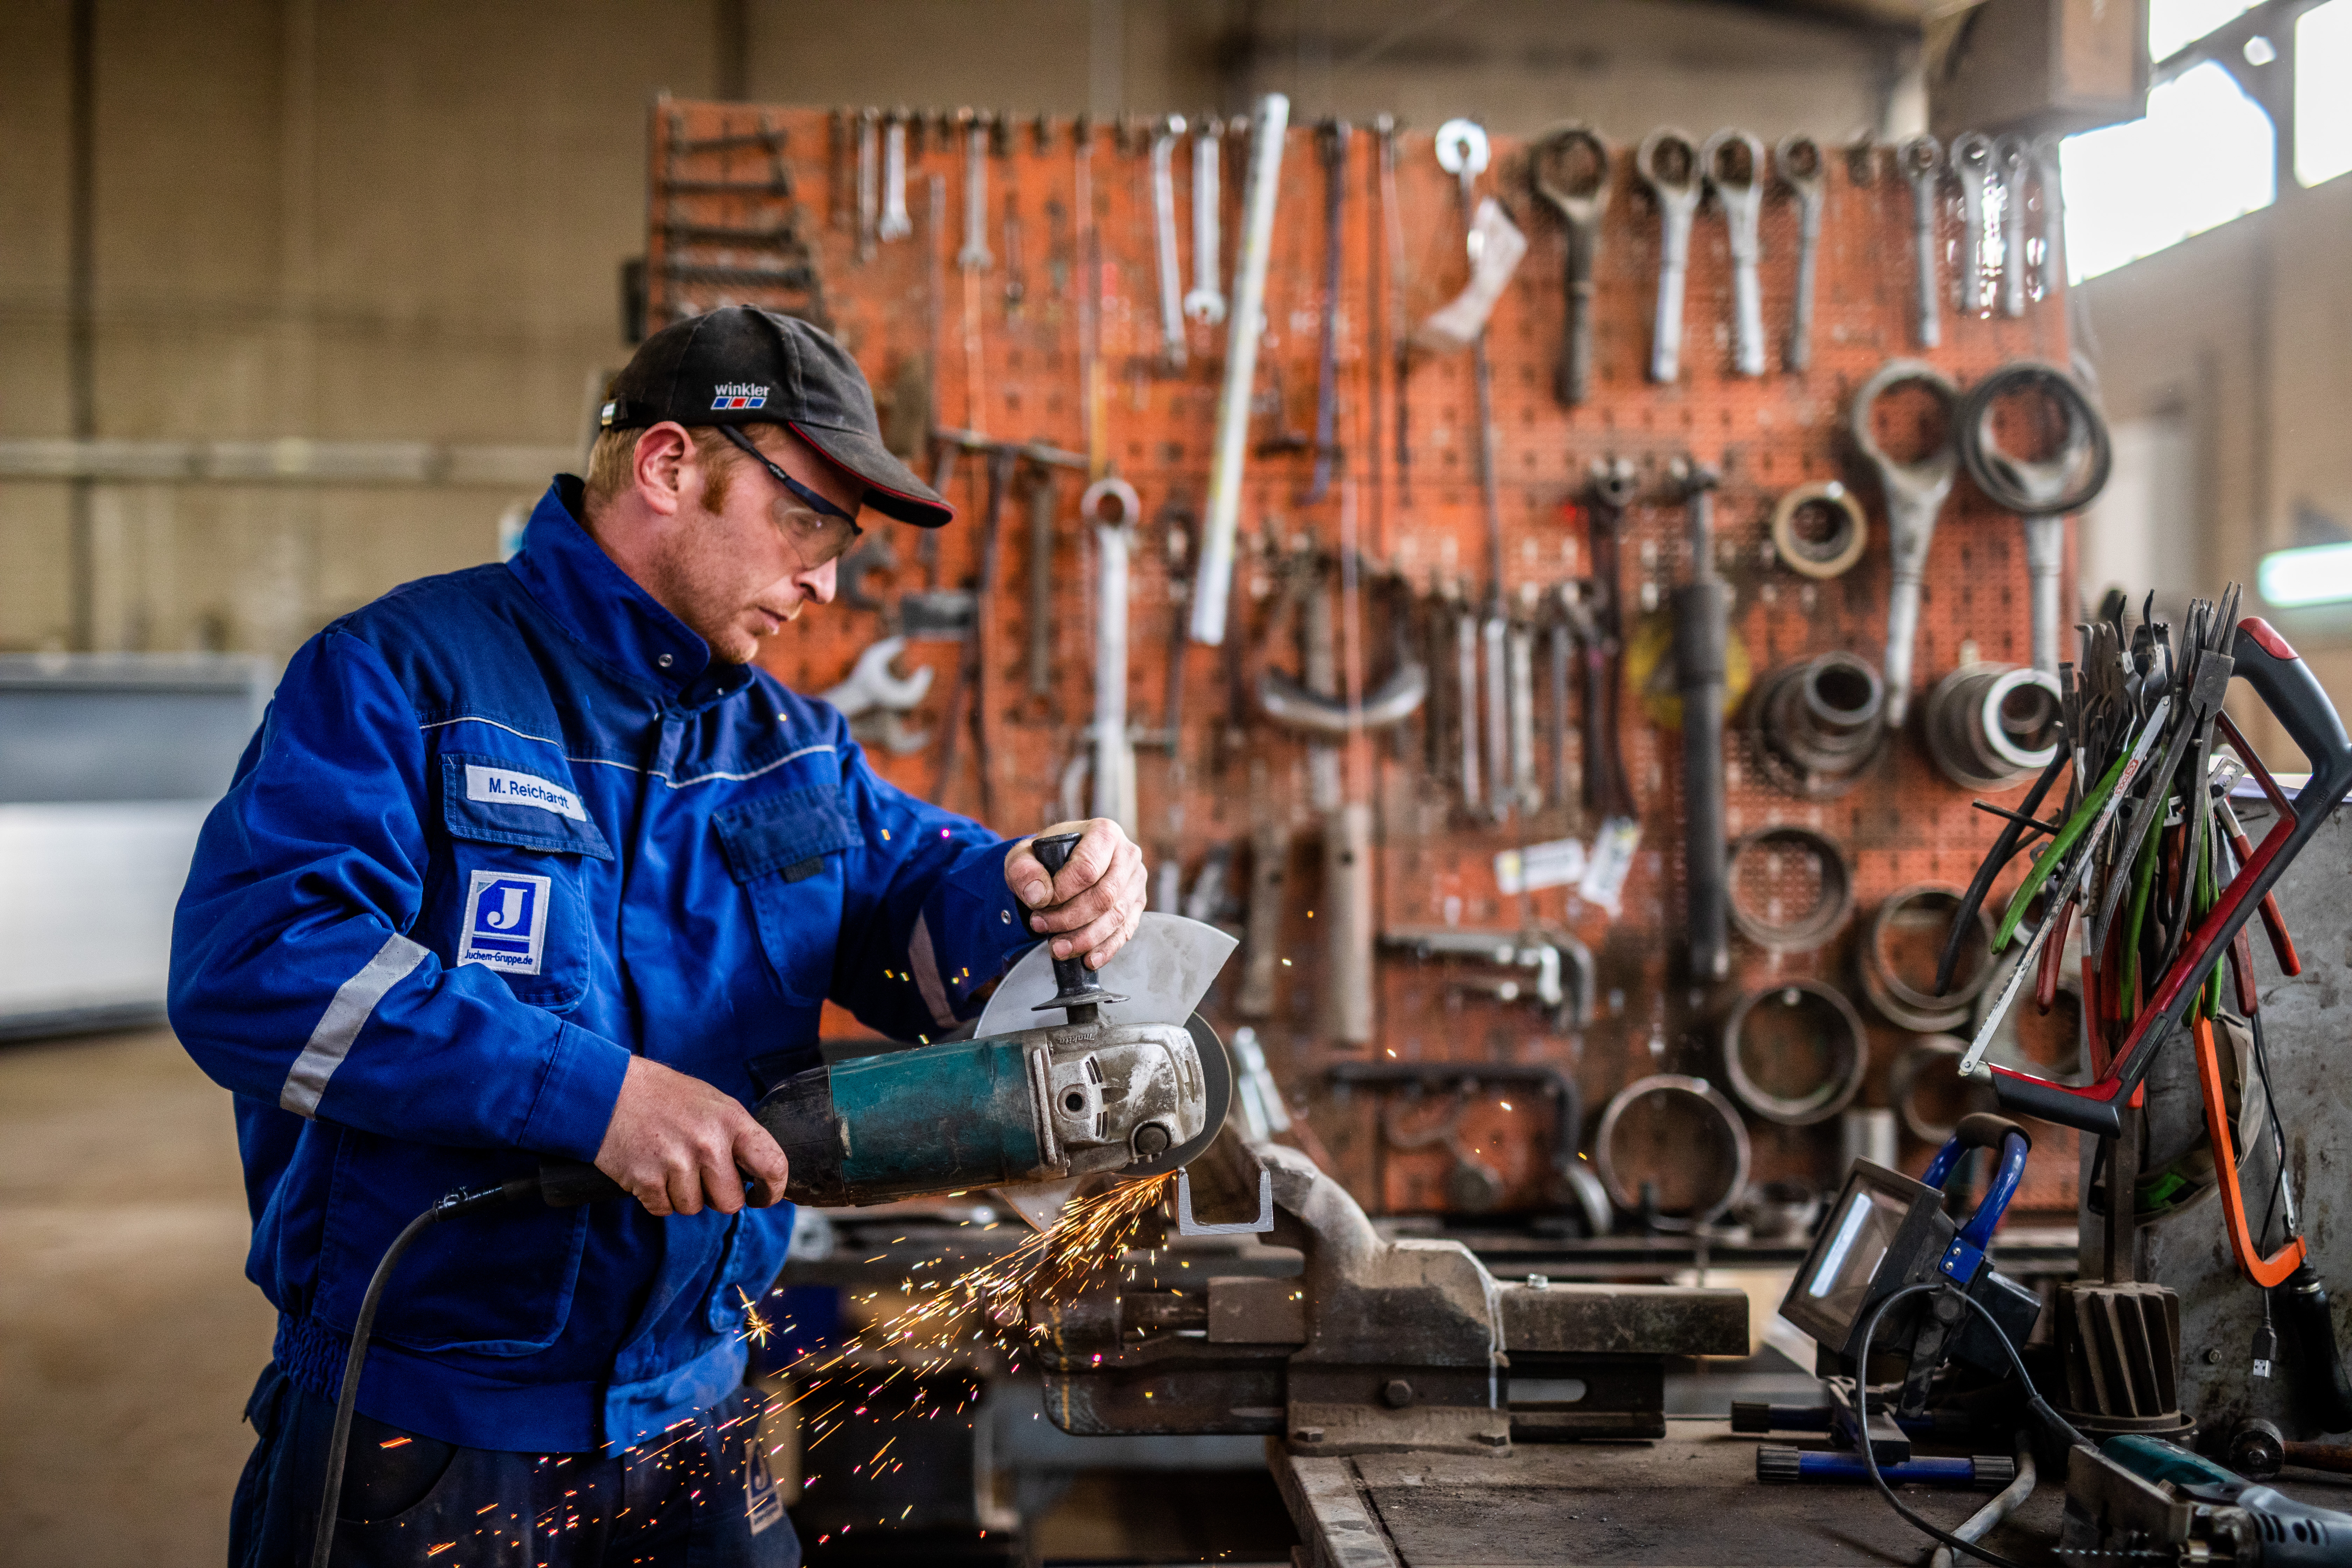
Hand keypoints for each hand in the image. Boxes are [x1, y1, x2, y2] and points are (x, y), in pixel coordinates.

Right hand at [593, 1056, 788, 1216]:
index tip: (762, 1197)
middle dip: (717, 1196)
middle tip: (700, 1175)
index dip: (772, 1190)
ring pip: (693, 1208)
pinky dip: (657, 1197)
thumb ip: (736, 1135)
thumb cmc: (665, 1096)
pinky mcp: (647, 1181)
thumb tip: (757, 1171)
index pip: (772, 1165)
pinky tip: (651, 1170)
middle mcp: (708, 1144)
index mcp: (731, 1121)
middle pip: (729, 1201)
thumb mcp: (713, 1102)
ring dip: (683, 1195)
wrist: (609, 1090)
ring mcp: (677, 1163)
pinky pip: (663, 1208)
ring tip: (669, 1164)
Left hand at [1004, 818, 1147, 970]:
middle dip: (1070, 918)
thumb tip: (1038, 896)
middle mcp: (1127, 855)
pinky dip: (1106, 948)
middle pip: (1104, 896)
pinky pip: (1126, 931)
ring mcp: (1135, 881)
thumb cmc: (1045, 858)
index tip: (1039, 905)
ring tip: (1057, 948)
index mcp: (1104, 833)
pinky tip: (1087, 959)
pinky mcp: (1136, 904)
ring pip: (1116, 917)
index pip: (1087, 868)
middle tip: (1040, 927)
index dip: (1062, 892)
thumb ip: (1023, 871)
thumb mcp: (1023, 856)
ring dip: (1085, 938)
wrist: (1060, 865)